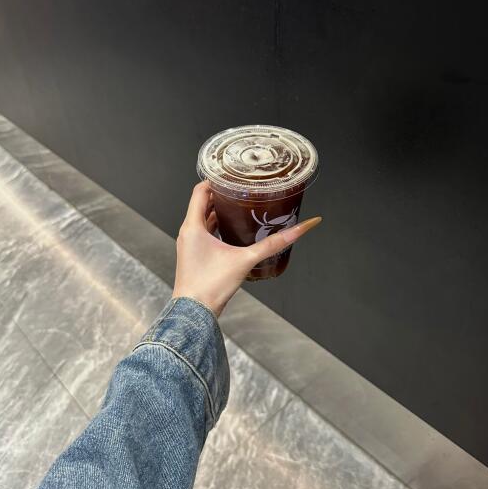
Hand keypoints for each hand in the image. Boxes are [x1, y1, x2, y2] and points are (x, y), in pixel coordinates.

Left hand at [172, 181, 321, 316]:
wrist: (194, 313)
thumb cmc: (210, 286)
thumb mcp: (245, 260)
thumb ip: (273, 244)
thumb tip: (299, 229)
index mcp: (193, 226)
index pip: (200, 191)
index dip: (215, 180)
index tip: (231, 175)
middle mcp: (188, 232)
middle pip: (202, 204)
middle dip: (221, 195)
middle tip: (241, 190)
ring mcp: (189, 245)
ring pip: (203, 219)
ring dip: (218, 212)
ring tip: (239, 207)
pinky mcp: (194, 256)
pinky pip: (204, 234)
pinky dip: (215, 227)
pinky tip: (232, 232)